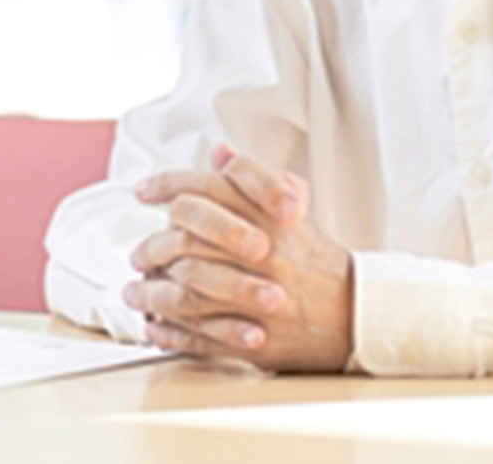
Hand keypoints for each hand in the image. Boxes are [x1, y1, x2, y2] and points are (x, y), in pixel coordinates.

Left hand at [123, 146, 352, 371]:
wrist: (358, 315)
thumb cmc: (316, 262)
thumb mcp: (291, 212)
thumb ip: (252, 181)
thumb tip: (218, 152)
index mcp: (270, 217)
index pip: (206, 187)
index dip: (167, 184)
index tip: (143, 191)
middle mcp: (262, 254)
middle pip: (185, 239)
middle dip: (151, 246)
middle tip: (136, 254)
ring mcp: (257, 299)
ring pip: (184, 292)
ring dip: (150, 293)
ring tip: (133, 292)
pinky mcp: (255, 339)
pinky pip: (198, 335)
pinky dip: (170, 332)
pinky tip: (155, 327)